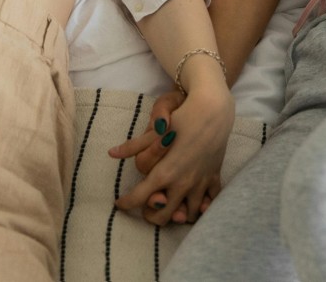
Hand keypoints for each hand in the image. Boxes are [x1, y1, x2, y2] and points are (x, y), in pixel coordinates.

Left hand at [112, 82, 233, 224]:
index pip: (139, 198)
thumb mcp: (155, 132)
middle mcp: (181, 183)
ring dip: (178, 214)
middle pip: (163, 215)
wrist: (213, 111)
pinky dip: (202, 207)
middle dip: (152, 216)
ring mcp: (199, 183)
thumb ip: (133, 146)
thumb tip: (112, 153)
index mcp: (163, 173)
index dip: (126, 203)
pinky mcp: (213, 177)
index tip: (121, 203)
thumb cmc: (182, 118)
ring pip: (188, 215)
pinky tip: (196, 203)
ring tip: (172, 206)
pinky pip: (210, 202)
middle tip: (147, 208)